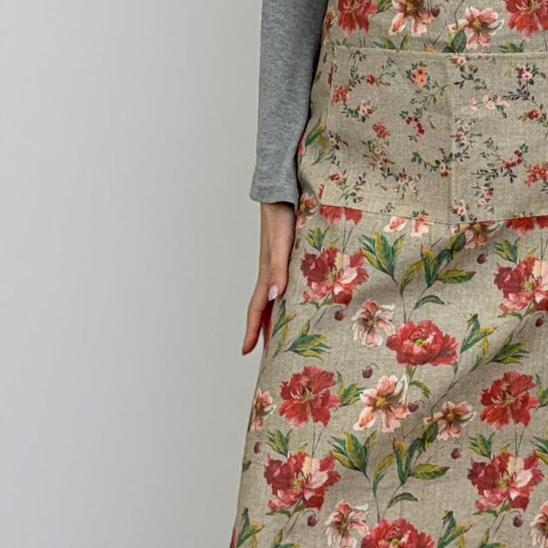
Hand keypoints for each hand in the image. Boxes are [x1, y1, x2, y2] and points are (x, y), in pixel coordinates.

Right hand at [244, 202, 295, 354]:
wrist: (284, 192)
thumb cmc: (282, 216)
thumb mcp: (280, 244)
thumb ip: (278, 269)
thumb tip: (274, 296)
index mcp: (267, 273)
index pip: (256, 309)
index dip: (251, 331)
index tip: (245, 352)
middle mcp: (272, 272)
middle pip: (266, 308)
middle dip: (266, 331)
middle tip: (271, 355)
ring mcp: (280, 264)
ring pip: (277, 297)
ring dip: (279, 316)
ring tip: (286, 334)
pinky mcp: (290, 255)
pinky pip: (288, 282)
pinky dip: (291, 296)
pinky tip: (302, 298)